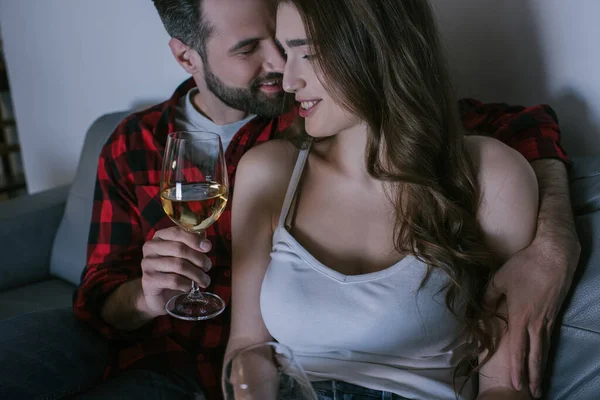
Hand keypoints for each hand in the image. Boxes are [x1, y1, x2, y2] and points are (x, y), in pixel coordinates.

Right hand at [140, 226, 212, 317]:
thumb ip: (193, 244)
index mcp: (159, 237)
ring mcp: (148, 264)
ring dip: (196, 274)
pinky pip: (174, 280)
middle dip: (199, 259)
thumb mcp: (185, 255)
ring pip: (179, 265)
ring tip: (204, 280)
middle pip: (180, 249)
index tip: (208, 247)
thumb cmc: (175, 271)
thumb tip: (205, 240)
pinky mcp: (149, 280)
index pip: (177, 232)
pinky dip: (186, 284)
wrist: (161, 295)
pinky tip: (190, 287)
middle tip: (207, 267)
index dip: (194, 239)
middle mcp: (151, 247)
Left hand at [484, 235, 579, 397]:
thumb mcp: (500, 279)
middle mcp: (536, 322)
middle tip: (533, 394)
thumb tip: (482, 309)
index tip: (516, 384)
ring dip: (541, 367)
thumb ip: (489, 297)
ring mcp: (548, 319)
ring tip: (540, 384)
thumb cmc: (525, 266)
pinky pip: (549, 338)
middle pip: (535, 355)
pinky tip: (543, 356)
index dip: (517, 368)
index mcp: (521, 316)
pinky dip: (546, 351)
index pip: (518, 348)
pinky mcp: (554, 313)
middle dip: (533, 376)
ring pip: (544, 348)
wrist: (554, 256)